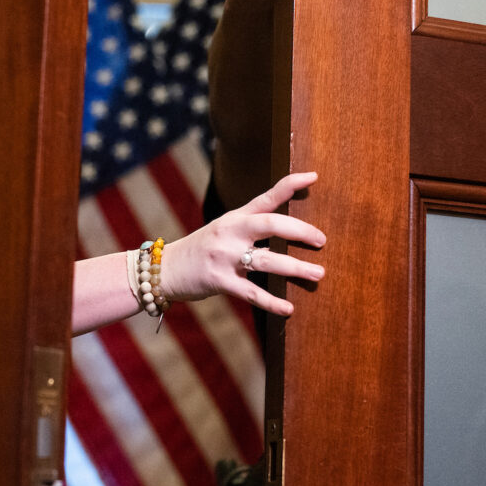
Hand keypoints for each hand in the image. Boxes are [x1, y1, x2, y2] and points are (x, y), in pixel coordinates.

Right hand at [160, 172, 325, 316]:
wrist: (163, 269)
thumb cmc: (202, 250)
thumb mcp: (224, 231)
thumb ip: (252, 230)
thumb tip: (289, 232)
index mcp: (235, 218)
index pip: (266, 197)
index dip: (290, 185)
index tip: (313, 177)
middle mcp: (231, 233)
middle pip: (270, 224)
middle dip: (300, 231)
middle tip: (322, 240)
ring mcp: (224, 257)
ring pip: (266, 261)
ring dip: (295, 268)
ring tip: (318, 274)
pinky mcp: (219, 281)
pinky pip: (252, 293)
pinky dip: (272, 302)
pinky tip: (289, 308)